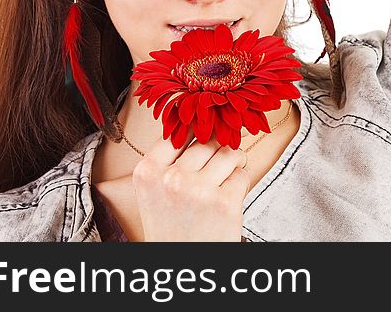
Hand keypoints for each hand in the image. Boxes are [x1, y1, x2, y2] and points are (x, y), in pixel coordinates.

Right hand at [132, 132, 250, 241]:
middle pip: (208, 140)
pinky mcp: (225, 204)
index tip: (206, 131)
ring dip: (234, 162)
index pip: (179, 129)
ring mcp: (198, 190)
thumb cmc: (171, 227)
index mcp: (147, 171)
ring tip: (227, 176)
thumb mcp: (155, 191)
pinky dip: (240, 183)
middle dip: (219, 147)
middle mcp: (170, 178)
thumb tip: (201, 121)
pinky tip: (229, 197)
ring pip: (229, 153)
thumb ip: (169, 160)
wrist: (182, 269)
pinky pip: (242, 175)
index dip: (197, 129)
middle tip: (220, 162)